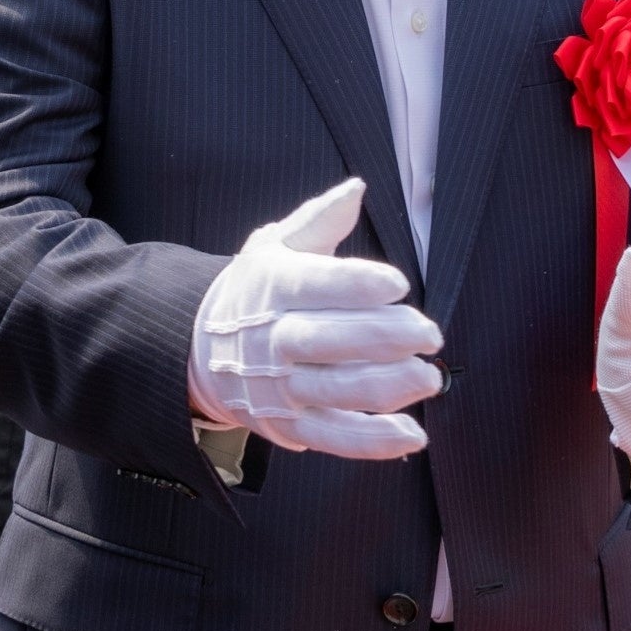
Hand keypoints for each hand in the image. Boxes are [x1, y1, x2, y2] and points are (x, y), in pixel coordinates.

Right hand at [189, 179, 440, 459]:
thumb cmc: (255, 292)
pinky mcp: (291, 427)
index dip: (357, 284)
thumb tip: (357, 188)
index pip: (314, 284)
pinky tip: (413, 435)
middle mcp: (273, 340)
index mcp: (272, 288)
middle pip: (328, 341)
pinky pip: (335, 438)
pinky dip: (375, 442)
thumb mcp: (273, 246)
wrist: (200, 349)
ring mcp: (280, 388)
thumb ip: (319, 220)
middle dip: (384, 338)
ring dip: (389, 388)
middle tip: (429, 333)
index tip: (399, 284)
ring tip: (430, 377)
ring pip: (337, 392)